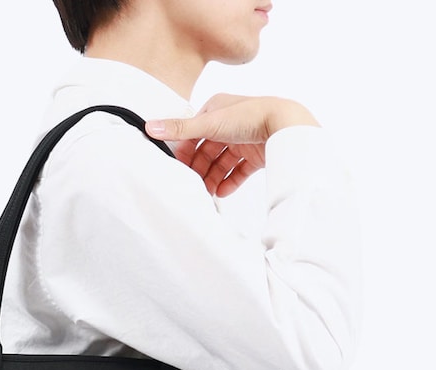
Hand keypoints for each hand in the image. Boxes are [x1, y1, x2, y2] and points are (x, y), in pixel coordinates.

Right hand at [146, 93, 320, 197]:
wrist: (286, 125)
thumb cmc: (250, 116)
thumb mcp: (209, 123)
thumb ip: (180, 129)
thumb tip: (149, 126)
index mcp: (216, 110)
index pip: (194, 134)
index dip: (185, 152)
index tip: (179, 169)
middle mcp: (229, 123)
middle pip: (207, 151)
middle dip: (199, 169)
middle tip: (192, 186)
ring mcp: (243, 139)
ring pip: (222, 163)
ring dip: (213, 178)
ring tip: (207, 193)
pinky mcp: (256, 154)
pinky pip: (238, 171)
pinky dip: (230, 182)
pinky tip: (222, 192)